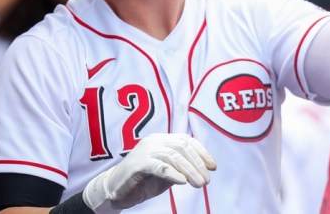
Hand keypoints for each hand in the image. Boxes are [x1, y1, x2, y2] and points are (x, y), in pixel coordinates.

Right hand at [82, 133, 216, 212]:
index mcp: (162, 140)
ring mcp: (146, 150)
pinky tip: (183, 182)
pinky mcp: (138, 164)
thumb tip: (203, 168)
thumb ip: (181, 168)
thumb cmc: (142, 181)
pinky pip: (160, 166)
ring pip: (174, 156)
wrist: (115, 190)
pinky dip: (173, 174)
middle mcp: (154, 141)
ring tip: (199, 184)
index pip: (187, 141)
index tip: (213, 167)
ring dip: (190, 170)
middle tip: (207, 180)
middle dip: (198, 164)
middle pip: (182, 147)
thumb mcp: (167, 173)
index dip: (203, 153)